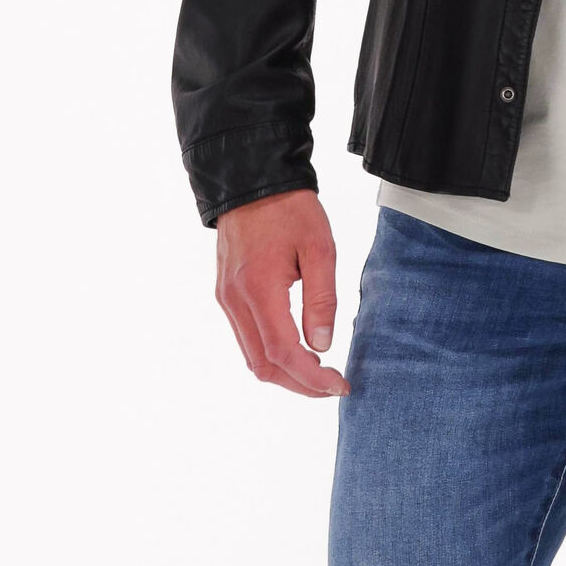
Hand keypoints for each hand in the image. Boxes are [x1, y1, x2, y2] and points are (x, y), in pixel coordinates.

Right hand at [214, 189, 348, 397]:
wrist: (252, 181)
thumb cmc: (289, 210)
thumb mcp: (320, 249)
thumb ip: (321, 299)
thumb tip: (322, 346)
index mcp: (259, 289)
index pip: (283, 353)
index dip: (312, 378)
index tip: (339, 385)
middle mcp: (235, 300)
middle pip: (263, 365)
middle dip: (299, 384)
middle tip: (333, 385)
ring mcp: (226, 299)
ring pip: (252, 357)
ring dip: (285, 372)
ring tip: (319, 371)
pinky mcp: (225, 294)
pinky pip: (245, 338)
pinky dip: (271, 354)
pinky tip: (297, 349)